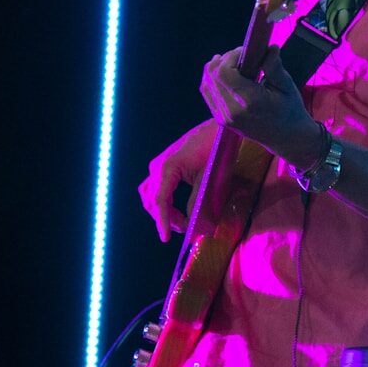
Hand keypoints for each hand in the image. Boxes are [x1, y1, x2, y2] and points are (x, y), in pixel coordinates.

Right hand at [138, 120, 215, 242]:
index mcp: (168, 168)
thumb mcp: (208, 179)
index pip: (160, 201)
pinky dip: (162, 201)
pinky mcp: (164, 165)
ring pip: (150, 195)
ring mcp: (159, 165)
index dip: (163, 221)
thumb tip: (191, 222)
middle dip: (164, 218)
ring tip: (179, 221)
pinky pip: (155, 187)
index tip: (166, 237)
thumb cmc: (215, 151)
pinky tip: (175, 209)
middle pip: (152, 200)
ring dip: (161, 210)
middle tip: (183, 229)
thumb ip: (197, 202)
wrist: (217, 129)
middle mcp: (158, 166)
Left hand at [199, 47, 319, 167]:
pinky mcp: (221, 120)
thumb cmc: (290, 110)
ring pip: (206, 83)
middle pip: (212, 75)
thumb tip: (270, 47)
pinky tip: (227, 76)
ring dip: (216, 69)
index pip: (224, 72)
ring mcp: (224, 117)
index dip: (231, 56)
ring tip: (234, 65)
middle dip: (224, 59)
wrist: (286, 138)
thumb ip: (274, 67)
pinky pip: (208, 93)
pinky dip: (213, 80)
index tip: (245, 52)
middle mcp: (232, 111)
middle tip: (241, 57)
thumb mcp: (287, 87)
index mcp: (250, 102)